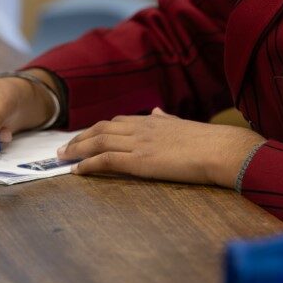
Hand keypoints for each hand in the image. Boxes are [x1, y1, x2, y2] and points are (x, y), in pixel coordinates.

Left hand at [57, 108, 264, 187]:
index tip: (84, 136)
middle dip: (80, 138)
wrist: (221, 149)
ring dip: (77, 150)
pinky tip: (77, 170)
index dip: (97, 129)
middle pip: (101, 129)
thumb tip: (156, 111)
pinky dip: (88, 164)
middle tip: (62, 148)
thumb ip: (166, 119)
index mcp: (151, 120)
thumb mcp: (183, 124)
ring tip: (62, 158)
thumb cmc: (209, 141)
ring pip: (98, 142)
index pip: (116, 122)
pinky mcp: (139, 161)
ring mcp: (139, 143)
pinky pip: (106, 161)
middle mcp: (141, 128)